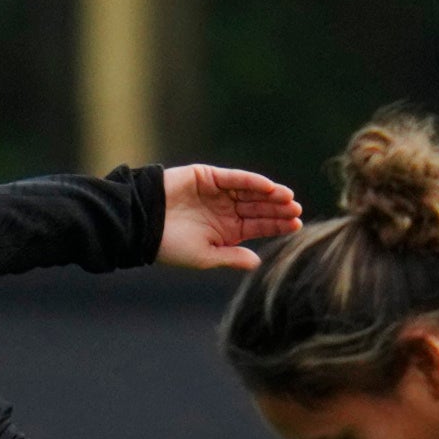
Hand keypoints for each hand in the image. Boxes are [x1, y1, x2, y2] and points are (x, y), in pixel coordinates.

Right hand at [157, 165, 303, 272]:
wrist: (141, 224)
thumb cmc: (170, 246)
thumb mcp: (204, 256)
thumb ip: (232, 257)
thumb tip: (257, 261)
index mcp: (226, 232)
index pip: (258, 227)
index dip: (277, 225)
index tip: (297, 225)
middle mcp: (225, 211)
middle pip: (258, 208)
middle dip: (278, 209)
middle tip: (297, 210)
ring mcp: (217, 193)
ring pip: (250, 192)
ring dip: (269, 194)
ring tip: (288, 198)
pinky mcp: (208, 176)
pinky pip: (234, 178)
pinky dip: (252, 181)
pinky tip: (268, 188)